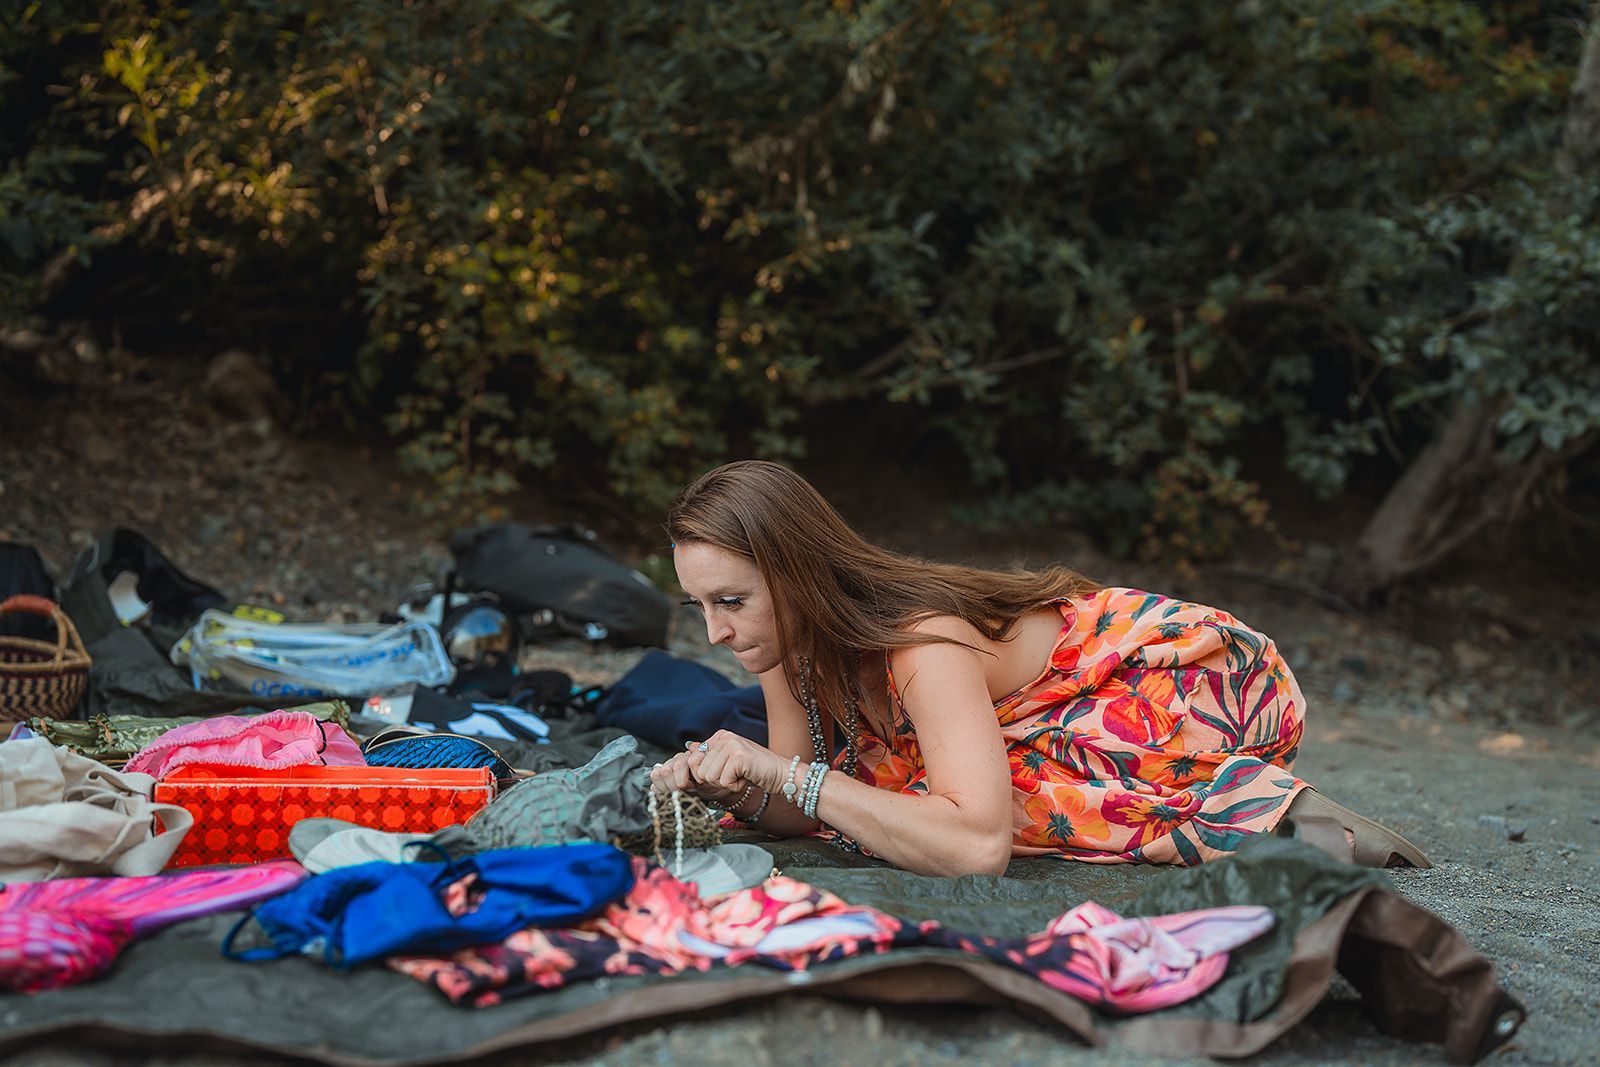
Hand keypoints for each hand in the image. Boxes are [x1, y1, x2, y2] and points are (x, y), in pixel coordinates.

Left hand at [649, 731, 790, 808]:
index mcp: (719, 736)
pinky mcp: (739, 756)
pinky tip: (746, 778)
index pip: (693, 760)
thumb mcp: (729, 761)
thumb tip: (689, 750)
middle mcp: (724, 737)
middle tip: (734, 775)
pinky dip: (735, 786)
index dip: (705, 775)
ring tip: (741, 776)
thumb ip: (710, 756)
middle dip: (716, 780)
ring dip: (726, 783)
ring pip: (709, 776)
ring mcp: (731, 745)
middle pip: (699, 770)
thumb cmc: (755, 770)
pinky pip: (723, 781)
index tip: (723, 775)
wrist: (781, 774)